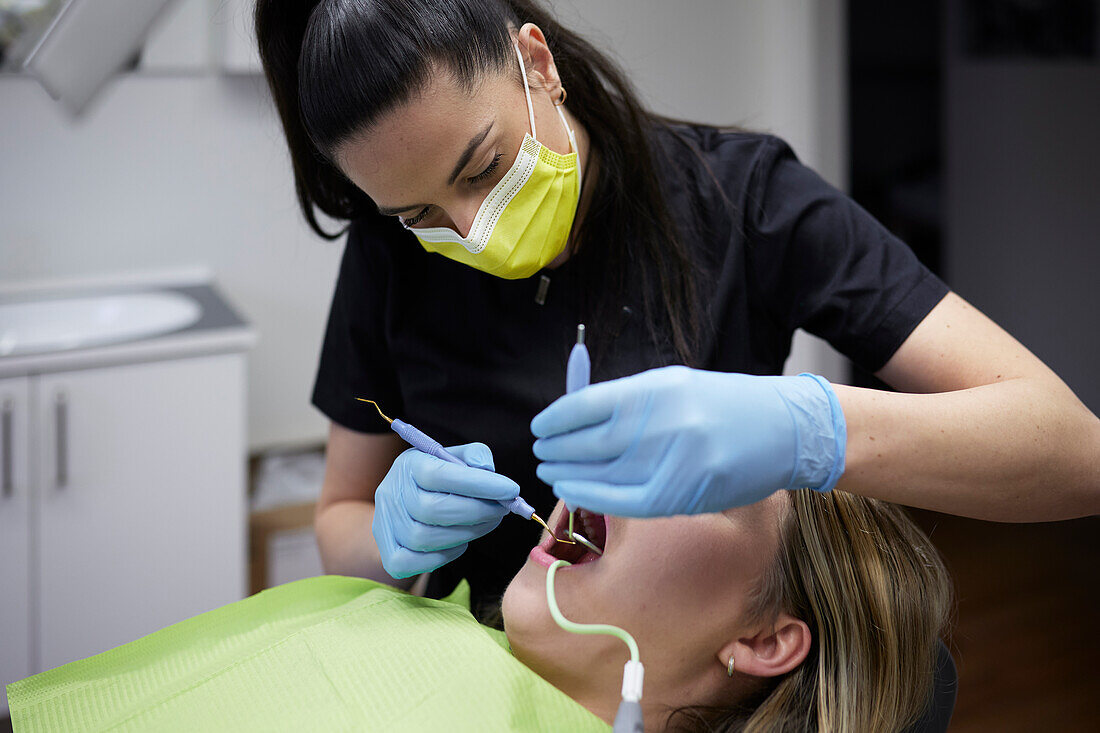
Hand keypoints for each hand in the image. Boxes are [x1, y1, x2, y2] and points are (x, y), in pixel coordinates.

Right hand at [372, 443, 519, 577]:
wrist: (405, 506)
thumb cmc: (439, 479)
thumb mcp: (454, 457)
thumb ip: (474, 456)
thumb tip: (487, 469)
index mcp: (409, 464)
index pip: (441, 475)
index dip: (479, 484)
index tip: (511, 490)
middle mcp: (391, 494)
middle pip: (434, 510)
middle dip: (478, 511)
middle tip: (503, 509)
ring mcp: (385, 526)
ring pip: (427, 538)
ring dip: (467, 533)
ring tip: (488, 522)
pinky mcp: (389, 555)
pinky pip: (417, 562)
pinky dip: (445, 555)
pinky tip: (461, 542)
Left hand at [531, 366, 845, 516]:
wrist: (785, 428)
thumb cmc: (723, 404)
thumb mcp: (674, 385)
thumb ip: (626, 401)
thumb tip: (574, 417)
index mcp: (658, 389)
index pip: (588, 405)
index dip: (556, 419)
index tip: (540, 427)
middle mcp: (665, 424)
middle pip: (591, 442)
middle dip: (557, 450)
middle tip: (539, 452)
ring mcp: (676, 461)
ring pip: (604, 474)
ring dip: (569, 474)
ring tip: (551, 472)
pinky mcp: (686, 494)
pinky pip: (626, 501)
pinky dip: (593, 496)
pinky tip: (573, 491)